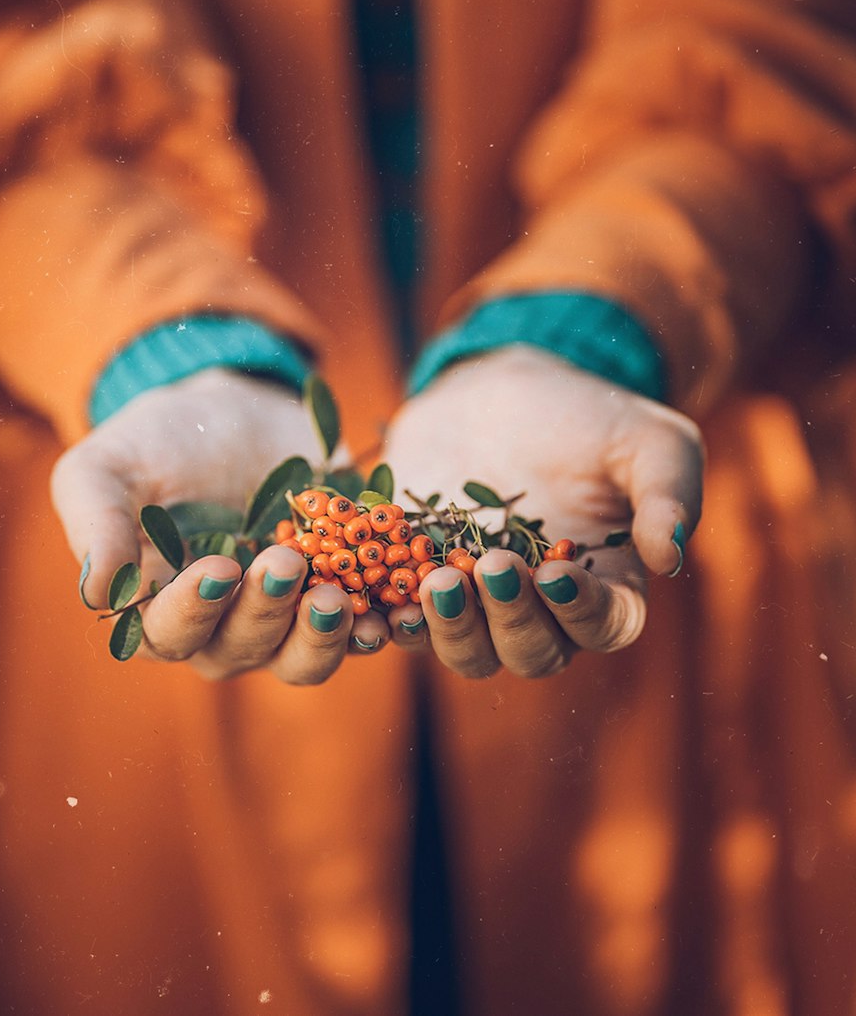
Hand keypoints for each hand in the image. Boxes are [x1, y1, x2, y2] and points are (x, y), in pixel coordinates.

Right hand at [51, 368, 389, 679]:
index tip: (216, 569)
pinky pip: (359, 627)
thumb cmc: (158, 440)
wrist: (238, 409)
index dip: (192, 611)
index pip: (168, 634)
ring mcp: (285, 618)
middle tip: (282, 563)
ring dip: (320, 636)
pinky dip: (375, 624)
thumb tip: (98, 590)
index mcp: (156, 610)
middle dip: (264, 612)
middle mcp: (221, 628)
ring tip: (337, 598)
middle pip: (240, 649)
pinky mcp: (340, 593)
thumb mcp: (106, 465)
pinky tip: (392, 608)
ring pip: (301, 657)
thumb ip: (96, 521)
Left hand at [382, 346, 703, 677]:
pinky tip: (374, 601)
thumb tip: (670, 556)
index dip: (582, 611)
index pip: (604, 625)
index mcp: (604, 585)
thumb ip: (669, 490)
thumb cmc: (584, 415)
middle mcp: (540, 610)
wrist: (496, 391)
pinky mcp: (414, 582)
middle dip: (511, 619)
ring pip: (466, 650)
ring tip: (437, 581)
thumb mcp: (644, 437)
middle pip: (531, 652)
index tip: (557, 570)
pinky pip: (400, 622)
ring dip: (450, 628)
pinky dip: (386, 622)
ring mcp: (474, 602)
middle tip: (493, 566)